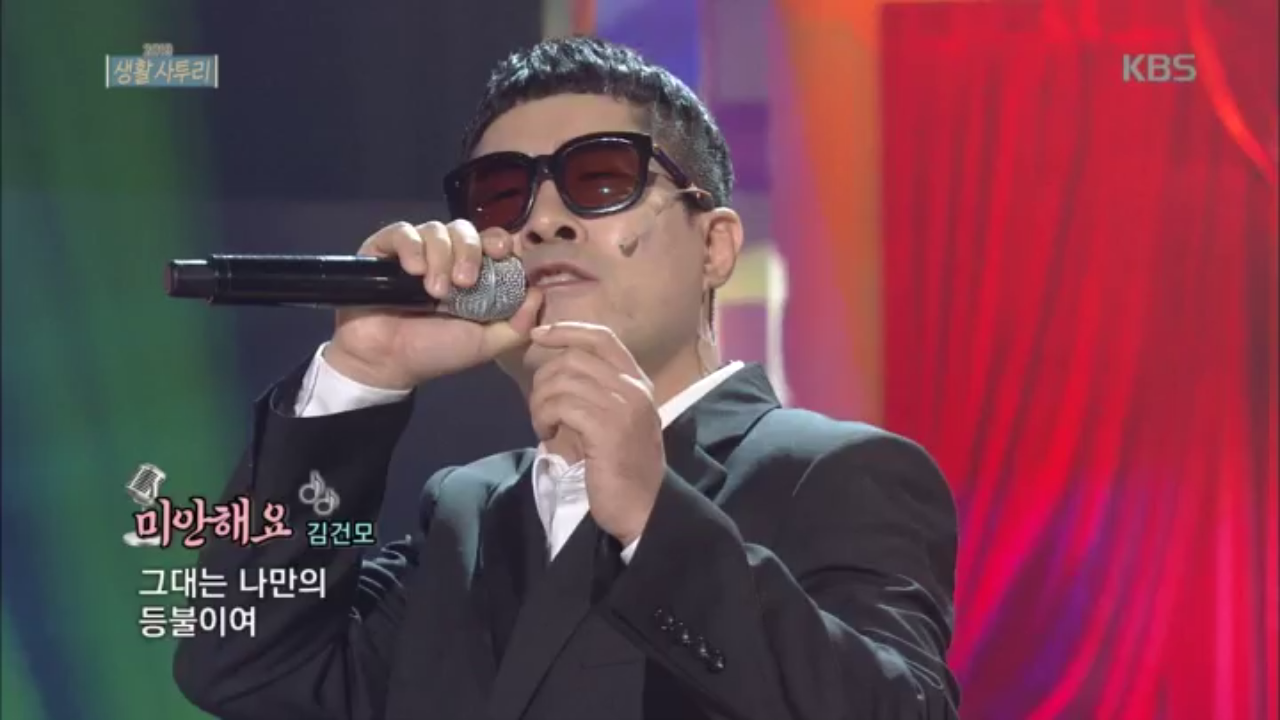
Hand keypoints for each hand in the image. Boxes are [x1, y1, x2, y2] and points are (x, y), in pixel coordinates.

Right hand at [325, 220, 543, 389]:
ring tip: (435, 291)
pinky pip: (402, 231)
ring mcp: (415, 252)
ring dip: (441, 257)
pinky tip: (413, 271)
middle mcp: (445, 258)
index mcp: (472, 275)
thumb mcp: (485, 344)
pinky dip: (412, 247)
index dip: (498, 242)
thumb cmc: (435, 352)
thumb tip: (539, 293)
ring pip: (436, 229)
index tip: (502, 253)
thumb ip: (518, 324)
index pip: (491, 242)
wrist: (386, 363)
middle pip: (465, 230)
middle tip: (464, 283)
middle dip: (470, 251)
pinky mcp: (384, 250)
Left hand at [527, 322, 663, 545]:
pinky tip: (549, 437)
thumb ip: (592, 392)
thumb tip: (551, 369)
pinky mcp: (607, 427)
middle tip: (540, 409)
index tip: (538, 334)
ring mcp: (623, 405)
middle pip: (573, 358)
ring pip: (562, 381)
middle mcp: (634, 387)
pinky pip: (562, 405)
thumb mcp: (611, 420)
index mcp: (637, 381)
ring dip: (541, 404)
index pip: (601, 337)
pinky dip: (545, 418)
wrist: (642, 507)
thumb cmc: (621, 467)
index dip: (567, 329)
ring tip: (544, 427)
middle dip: (544, 380)